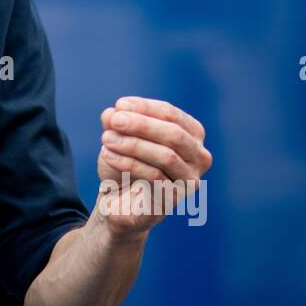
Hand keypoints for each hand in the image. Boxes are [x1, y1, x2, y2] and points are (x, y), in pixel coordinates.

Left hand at [95, 96, 210, 239]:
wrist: (119, 200)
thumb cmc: (124, 163)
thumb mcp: (119, 137)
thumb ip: (116, 123)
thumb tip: (112, 113)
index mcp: (191, 134)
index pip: (171, 114)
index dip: (145, 107)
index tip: (119, 105)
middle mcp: (199, 157)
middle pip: (174, 135)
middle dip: (142, 124)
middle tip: (115, 120)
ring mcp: (190, 180)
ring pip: (166, 156)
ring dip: (133, 144)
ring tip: (106, 138)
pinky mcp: (175, 199)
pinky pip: (154, 177)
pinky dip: (128, 163)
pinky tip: (108, 154)